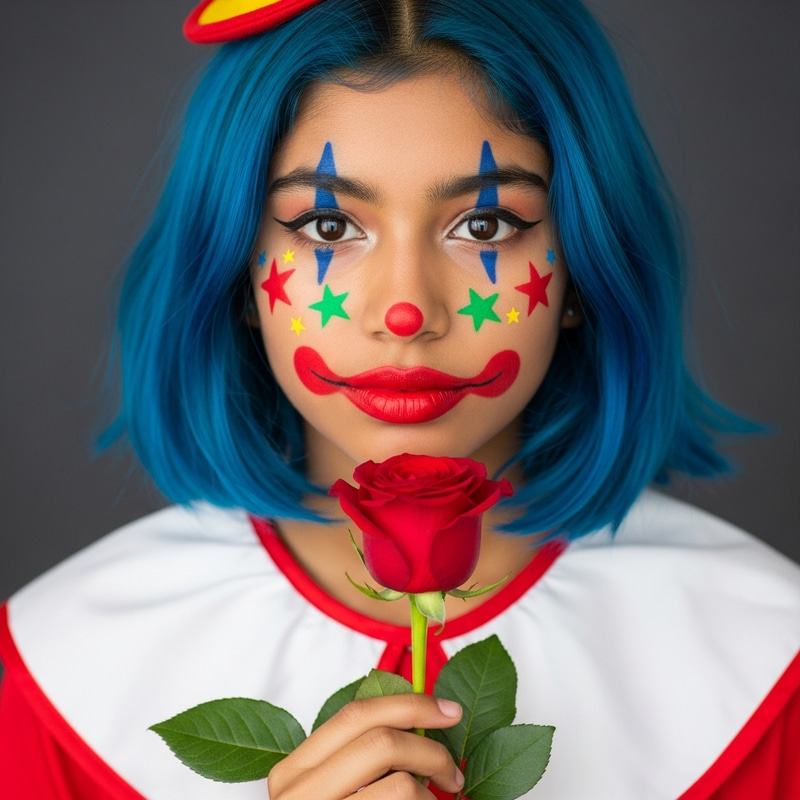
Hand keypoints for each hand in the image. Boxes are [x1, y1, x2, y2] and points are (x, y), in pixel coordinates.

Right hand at [267, 694, 463, 798]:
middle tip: (452, 772)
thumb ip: (360, 754)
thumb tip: (420, 717)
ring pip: (402, 785)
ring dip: (432, 797)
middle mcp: (300, 796)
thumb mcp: (333, 789)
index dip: (409, 704)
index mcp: (294, 772)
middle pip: (381, 742)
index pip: (356, 715)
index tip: (448, 710)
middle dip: (431, 750)